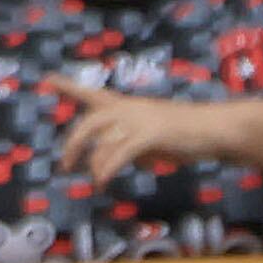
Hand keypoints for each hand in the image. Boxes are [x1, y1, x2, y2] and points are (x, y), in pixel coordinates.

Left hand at [45, 75, 234, 186]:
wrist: (214, 129)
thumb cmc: (185, 134)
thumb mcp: (149, 138)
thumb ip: (128, 145)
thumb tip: (111, 161)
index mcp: (128, 105)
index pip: (93, 94)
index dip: (69, 87)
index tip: (47, 79)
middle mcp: (129, 108)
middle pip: (89, 122)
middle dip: (73, 145)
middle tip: (65, 166)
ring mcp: (140, 119)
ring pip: (103, 141)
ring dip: (94, 165)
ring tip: (95, 182)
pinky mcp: (150, 134)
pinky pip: (119, 153)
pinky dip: (107, 169)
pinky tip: (103, 182)